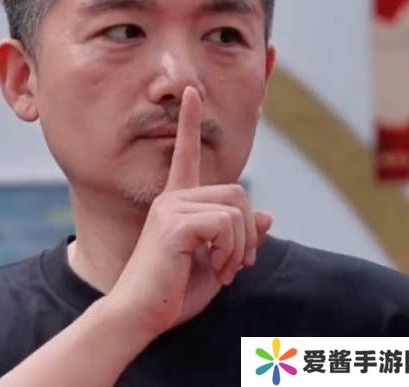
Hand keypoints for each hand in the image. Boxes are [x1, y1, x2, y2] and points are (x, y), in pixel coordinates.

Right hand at [108, 86, 271, 338]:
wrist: (141, 315)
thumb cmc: (174, 289)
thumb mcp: (218, 261)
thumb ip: (240, 236)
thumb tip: (267, 215)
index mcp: (178, 201)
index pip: (186, 153)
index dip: (189, 121)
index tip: (191, 92)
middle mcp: (173, 197)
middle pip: (238, 191)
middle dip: (249, 230)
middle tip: (239, 262)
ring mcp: (171, 207)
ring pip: (236, 208)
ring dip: (241, 245)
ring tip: (225, 269)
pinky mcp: (173, 223)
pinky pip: (225, 223)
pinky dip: (232, 250)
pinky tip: (217, 268)